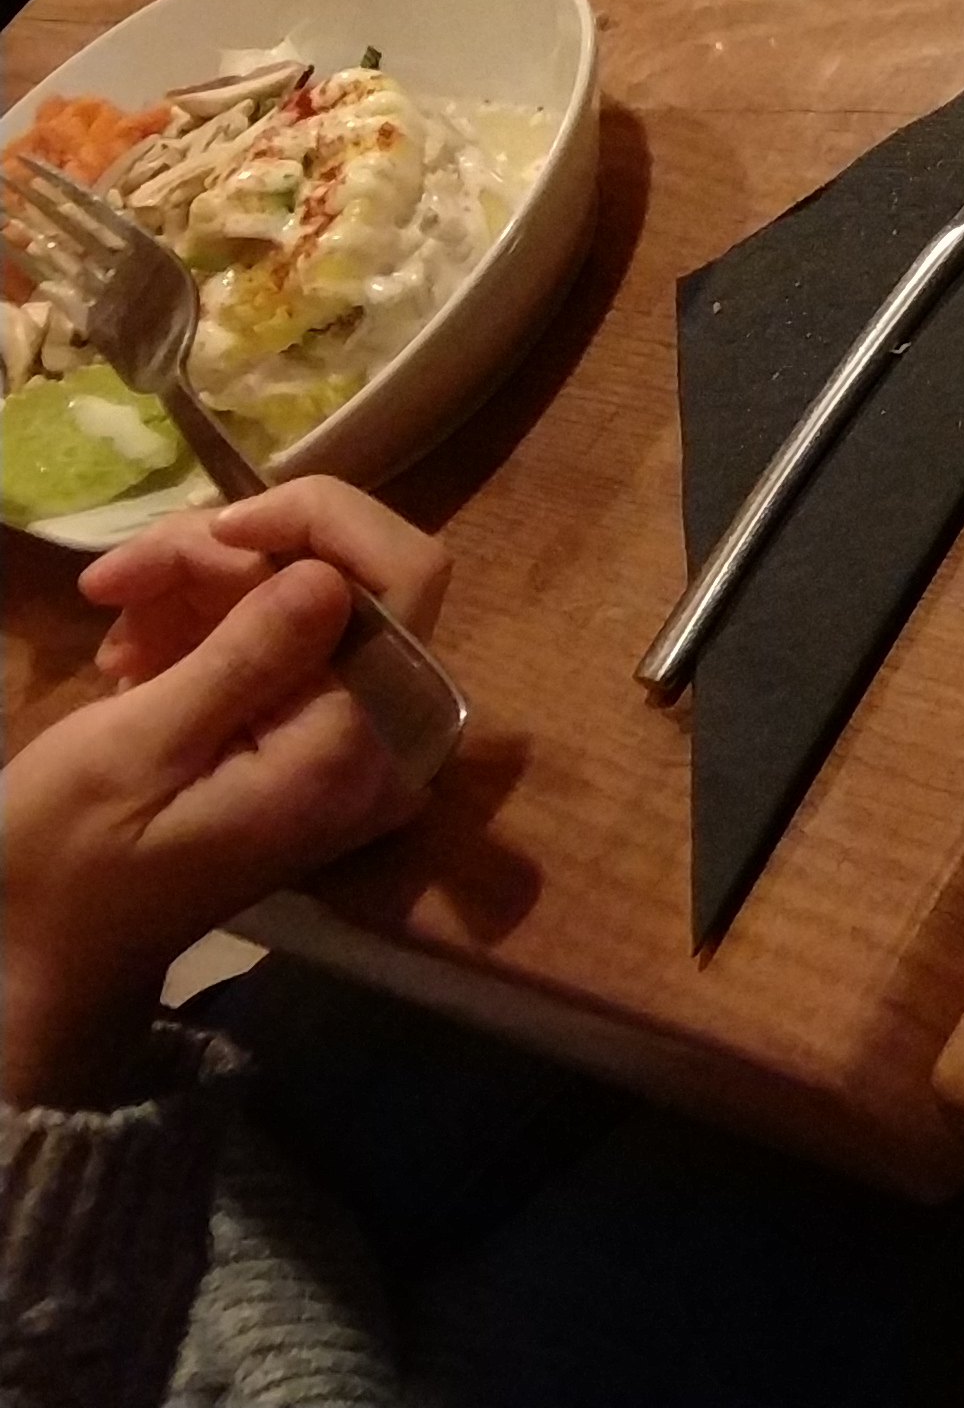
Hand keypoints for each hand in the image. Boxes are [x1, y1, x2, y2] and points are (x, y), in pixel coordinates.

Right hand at [2, 484, 450, 1109]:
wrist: (43, 955)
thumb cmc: (67, 865)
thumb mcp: (135, 753)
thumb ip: (241, 661)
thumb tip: (329, 574)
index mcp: (356, 747)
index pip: (405, 578)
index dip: (323, 522)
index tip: (217, 524)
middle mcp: (384, 741)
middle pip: (349, 580)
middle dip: (230, 556)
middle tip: (117, 579)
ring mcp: (352, 741)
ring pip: (306, 599)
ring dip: (204, 588)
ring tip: (114, 628)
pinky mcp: (311, 739)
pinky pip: (283, 645)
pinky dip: (208, 626)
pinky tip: (136, 656)